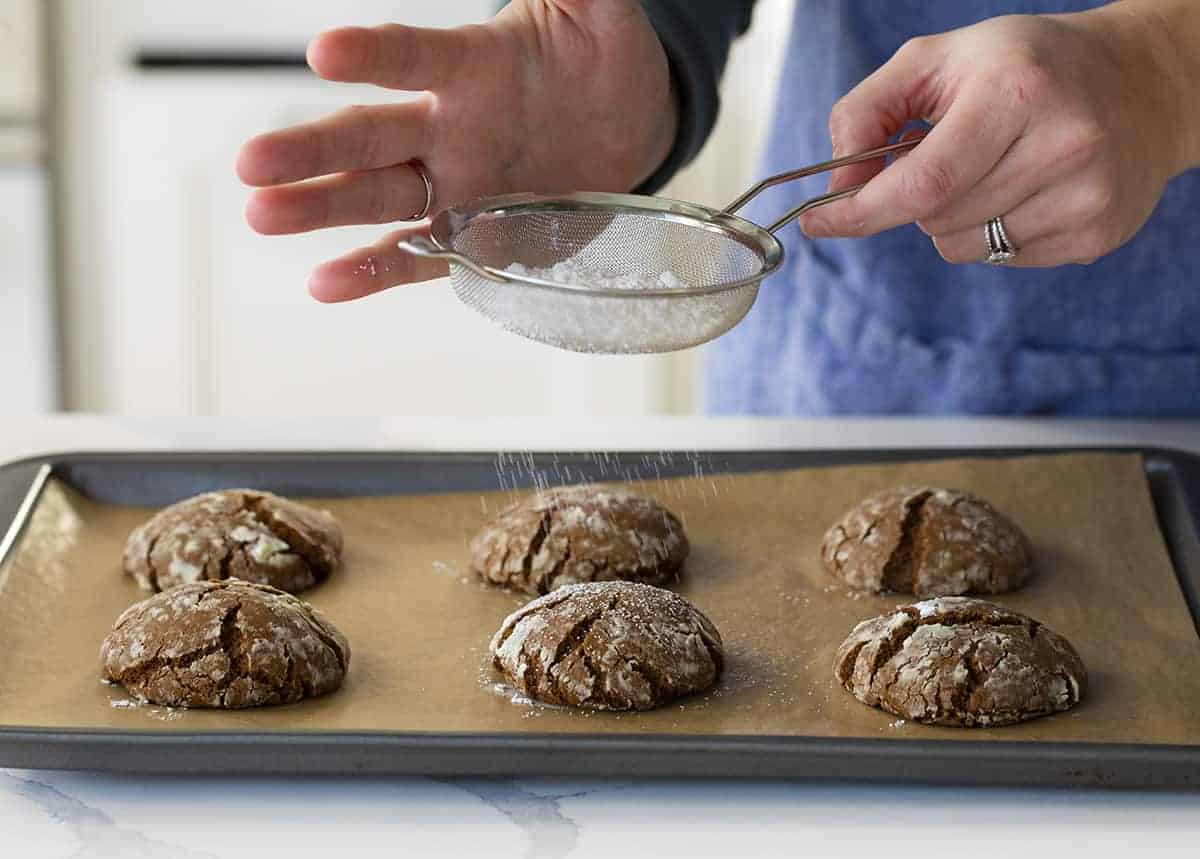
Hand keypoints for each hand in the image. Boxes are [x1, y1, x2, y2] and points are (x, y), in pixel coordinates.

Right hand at [236, 1, 676, 301]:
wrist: (627, 129)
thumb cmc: (604, 61)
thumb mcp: (600, 13)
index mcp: (474, 67)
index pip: (414, 57)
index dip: (373, 55)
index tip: (324, 52)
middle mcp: (450, 127)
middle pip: (370, 137)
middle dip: (311, 150)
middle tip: (251, 161)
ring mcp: (456, 185)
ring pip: (377, 197)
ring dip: (322, 207)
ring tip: (263, 216)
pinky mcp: (473, 234)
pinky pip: (419, 254)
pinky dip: (374, 270)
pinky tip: (325, 281)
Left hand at [799, 7, 1191, 266]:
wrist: (1142, 82)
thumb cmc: (1023, 67)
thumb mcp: (936, 61)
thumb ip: (866, 113)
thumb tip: (837, 188)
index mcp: (1017, 92)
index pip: (923, 181)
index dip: (862, 211)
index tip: (818, 221)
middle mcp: (1062, 145)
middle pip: (935, 219)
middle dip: (913, 199)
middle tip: (943, 155)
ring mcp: (1086, 196)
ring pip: (961, 247)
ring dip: (951, 218)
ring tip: (992, 167)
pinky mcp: (1097, 233)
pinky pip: (1000, 258)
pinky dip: (991, 231)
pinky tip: (1025, 188)